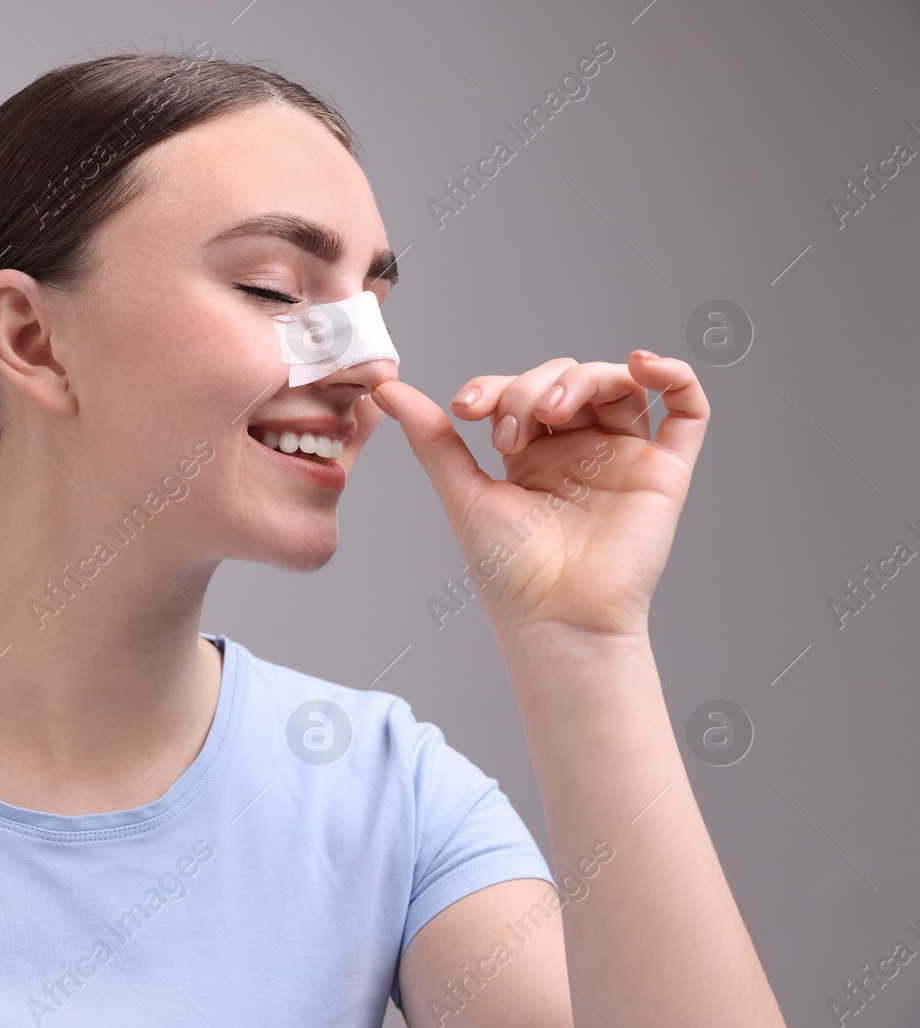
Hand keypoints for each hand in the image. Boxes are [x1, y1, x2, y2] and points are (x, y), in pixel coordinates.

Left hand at [370, 351, 707, 640]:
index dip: (496, 387)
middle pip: (567, 380)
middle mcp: (581, 451)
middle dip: (532, 389)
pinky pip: (687, 410)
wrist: (555, 618)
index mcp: (533, 456)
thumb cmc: (509, 572)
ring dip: (583, 378)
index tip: (466, 408)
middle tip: (510, 433)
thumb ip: (431, 437)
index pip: (521, 392)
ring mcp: (624, 458)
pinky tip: (643, 364)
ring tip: (552, 411)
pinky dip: (673, 376)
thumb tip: (385, 387)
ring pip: (618, 384)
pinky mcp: (665, 471)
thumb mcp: (463, 492)